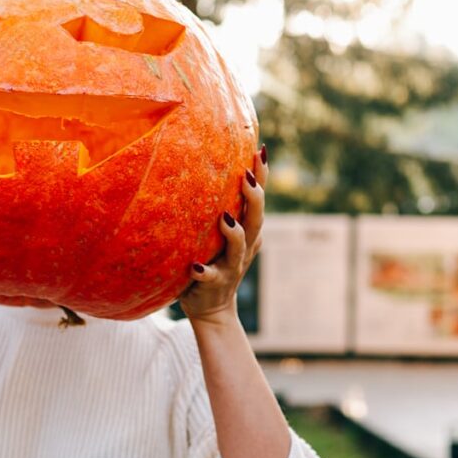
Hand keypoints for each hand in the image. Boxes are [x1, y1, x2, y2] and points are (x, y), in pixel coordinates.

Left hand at [179, 147, 267, 325]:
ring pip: (239, 247)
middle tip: (246, 176)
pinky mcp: (215, 283)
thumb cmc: (211, 260)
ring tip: (224, 218)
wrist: (211, 307)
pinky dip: (205, 272)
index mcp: (247, 231)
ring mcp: (232, 266)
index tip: (261, 150)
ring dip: (234, 233)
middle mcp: (244, 246)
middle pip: (256, 219)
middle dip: (254, 198)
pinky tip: (195, 267)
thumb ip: (216, 208)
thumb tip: (201, 167)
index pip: (257, 199)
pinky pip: (211, 277)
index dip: (262, 176)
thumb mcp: (216, 233)